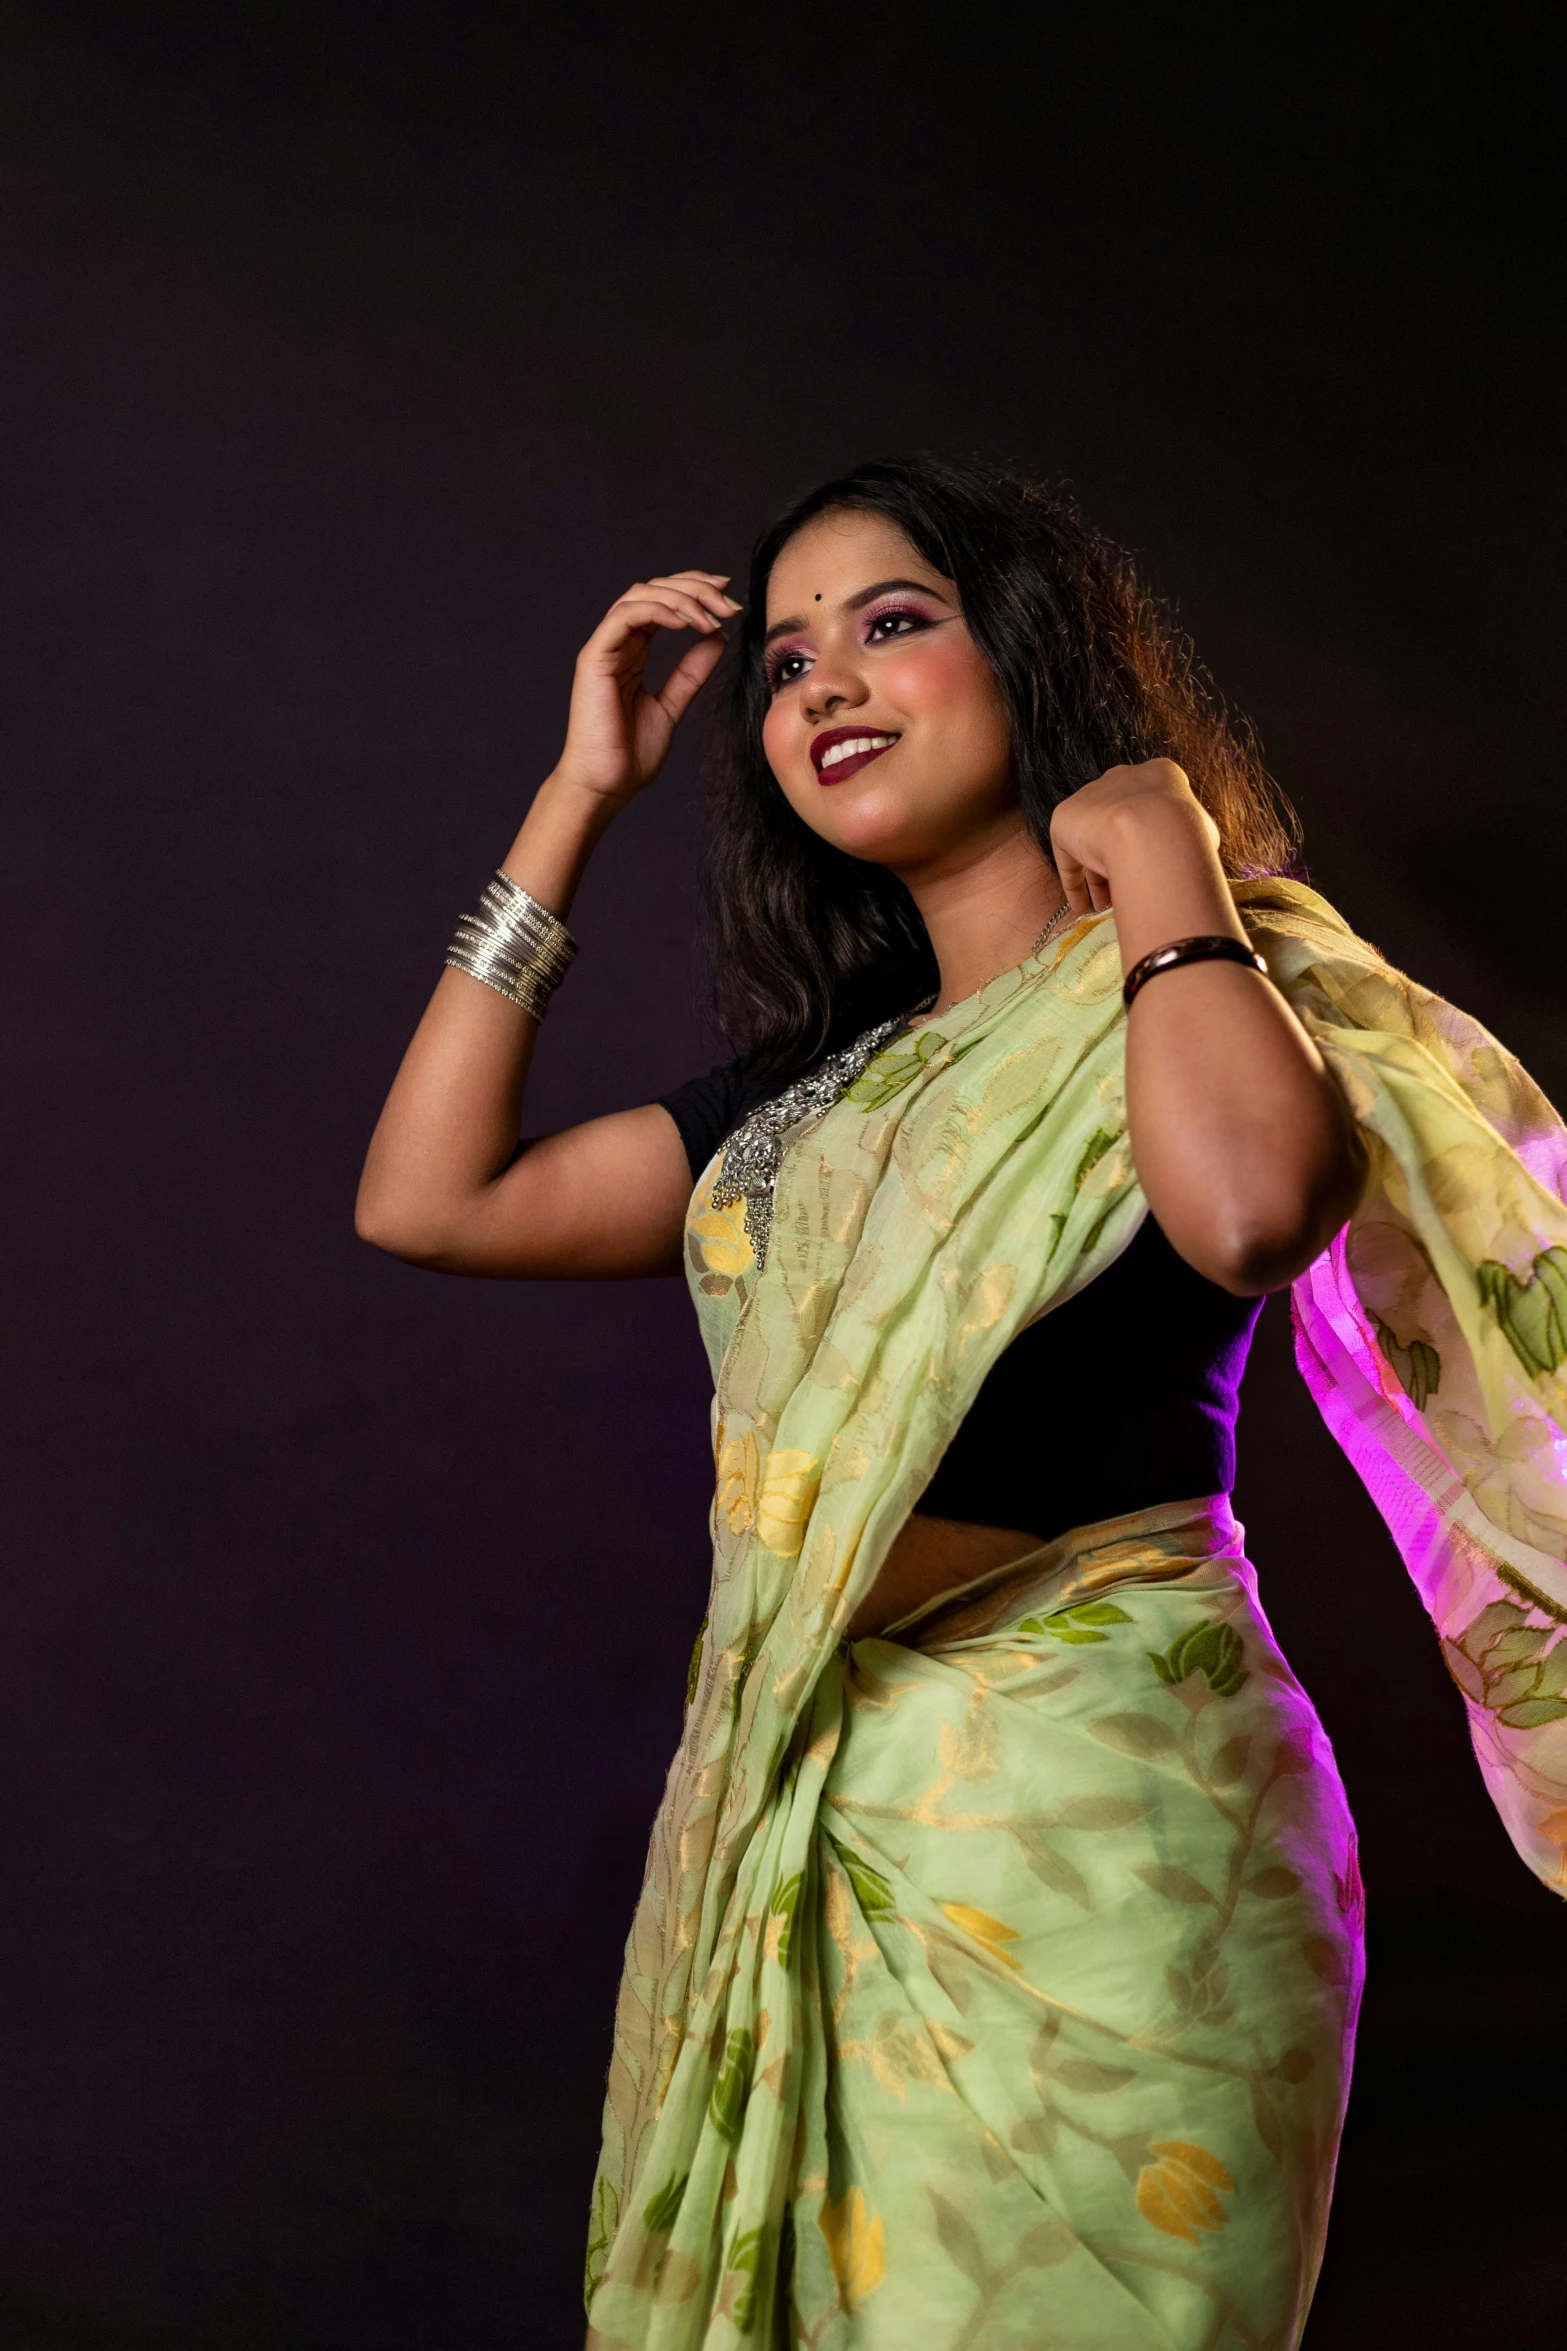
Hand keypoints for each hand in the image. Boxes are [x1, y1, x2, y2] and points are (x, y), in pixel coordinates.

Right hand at [552, 570, 740, 810]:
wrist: (606, 786)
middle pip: (655, 590)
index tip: (730, 600)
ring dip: (682, 597)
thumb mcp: (673, 707)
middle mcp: (618, 644)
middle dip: (696, 588)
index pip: (664, 603)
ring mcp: (604, 648)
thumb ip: (691, 673)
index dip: (696, 591)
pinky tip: (687, 622)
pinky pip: (625, 616)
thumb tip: (718, 638)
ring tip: (712, 616)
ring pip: (641, 595)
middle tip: (729, 604)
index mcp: (634, 652)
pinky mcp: (595, 657)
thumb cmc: (630, 755)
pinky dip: (658, 610)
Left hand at [1049, 758, 1218, 912]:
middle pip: (1117, 823)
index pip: (1151, 808)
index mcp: (1159, 775)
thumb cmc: (1188, 833)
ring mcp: (1090, 796)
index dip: (1151, 842)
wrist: (1151, 829)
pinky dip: (1075, 881)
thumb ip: (1197, 837)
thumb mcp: (1206, 832)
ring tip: (1104, 905)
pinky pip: (1068, 854)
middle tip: (1127, 889)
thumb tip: (1197, 853)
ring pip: (1092, 840)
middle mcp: (1121, 778)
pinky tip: (1083, 905)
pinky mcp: (1064, 817)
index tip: (1153, 867)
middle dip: (1120, 858)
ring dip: (1097, 874)